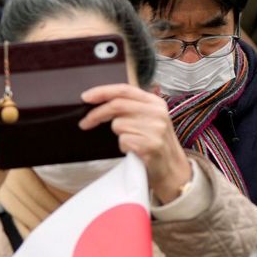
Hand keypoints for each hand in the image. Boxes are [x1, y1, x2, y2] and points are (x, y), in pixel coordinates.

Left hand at [79, 84, 192, 202]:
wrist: (172, 167)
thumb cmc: (154, 141)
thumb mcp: (148, 118)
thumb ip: (130, 107)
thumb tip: (100, 101)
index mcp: (154, 102)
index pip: (124, 90)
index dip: (102, 91)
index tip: (85, 97)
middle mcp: (156, 112)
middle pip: (117, 106)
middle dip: (96, 114)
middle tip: (84, 123)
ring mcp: (155, 128)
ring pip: (118, 125)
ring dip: (118, 135)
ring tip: (131, 141)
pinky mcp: (151, 145)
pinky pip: (124, 141)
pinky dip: (124, 147)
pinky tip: (134, 150)